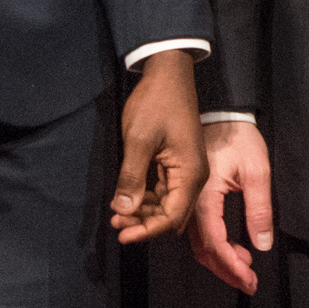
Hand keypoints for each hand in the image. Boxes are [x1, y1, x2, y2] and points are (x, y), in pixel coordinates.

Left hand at [109, 53, 206, 245]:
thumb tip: (124, 210)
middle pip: (170, 214)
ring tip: (117, 214)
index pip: (171, 216)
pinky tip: (127, 198)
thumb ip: (131, 178)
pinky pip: (163, 189)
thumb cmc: (156, 102)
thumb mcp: (139, 140)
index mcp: (190, 173)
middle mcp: (193, 176)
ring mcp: (186, 169)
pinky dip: (146, 198)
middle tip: (115, 223)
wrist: (168, 73)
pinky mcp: (177, 162)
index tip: (122, 235)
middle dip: (144, 223)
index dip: (146, 230)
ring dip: (143, 212)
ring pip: (166, 203)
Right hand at [191, 118, 275, 293]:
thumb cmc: (238, 137)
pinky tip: (235, 249)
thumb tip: (262, 244)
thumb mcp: (257, 171)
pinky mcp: (191, 198)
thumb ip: (259, 209)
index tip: (250, 281)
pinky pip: (199, 231)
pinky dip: (215, 246)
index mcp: (203, 198)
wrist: (221, 112)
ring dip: (222, 261)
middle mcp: (190, 204)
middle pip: (203, 251)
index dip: (232, 267)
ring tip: (246, 268)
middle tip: (249, 283)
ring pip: (199, 244)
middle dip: (227, 271)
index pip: (215, 244)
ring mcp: (188, 202)